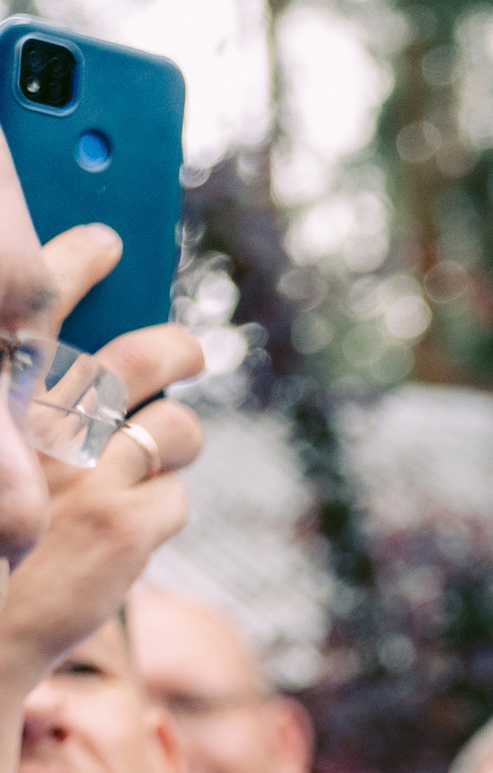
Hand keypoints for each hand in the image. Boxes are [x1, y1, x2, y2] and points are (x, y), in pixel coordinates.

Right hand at [0, 279, 202, 682]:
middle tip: (193, 350)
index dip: (76, 260)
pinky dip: (166, 513)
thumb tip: (107, 370)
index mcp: (8, 398)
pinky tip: (137, 530)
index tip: (106, 242)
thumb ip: (37, 409)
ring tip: (172, 452)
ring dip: (183, 440)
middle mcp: (44, 423)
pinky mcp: (125, 525)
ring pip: (175, 429)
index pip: (43, 302)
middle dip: (178, 347)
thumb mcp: (8, 460)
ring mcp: (87, 472)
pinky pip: (178, 499)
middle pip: (138, 357)